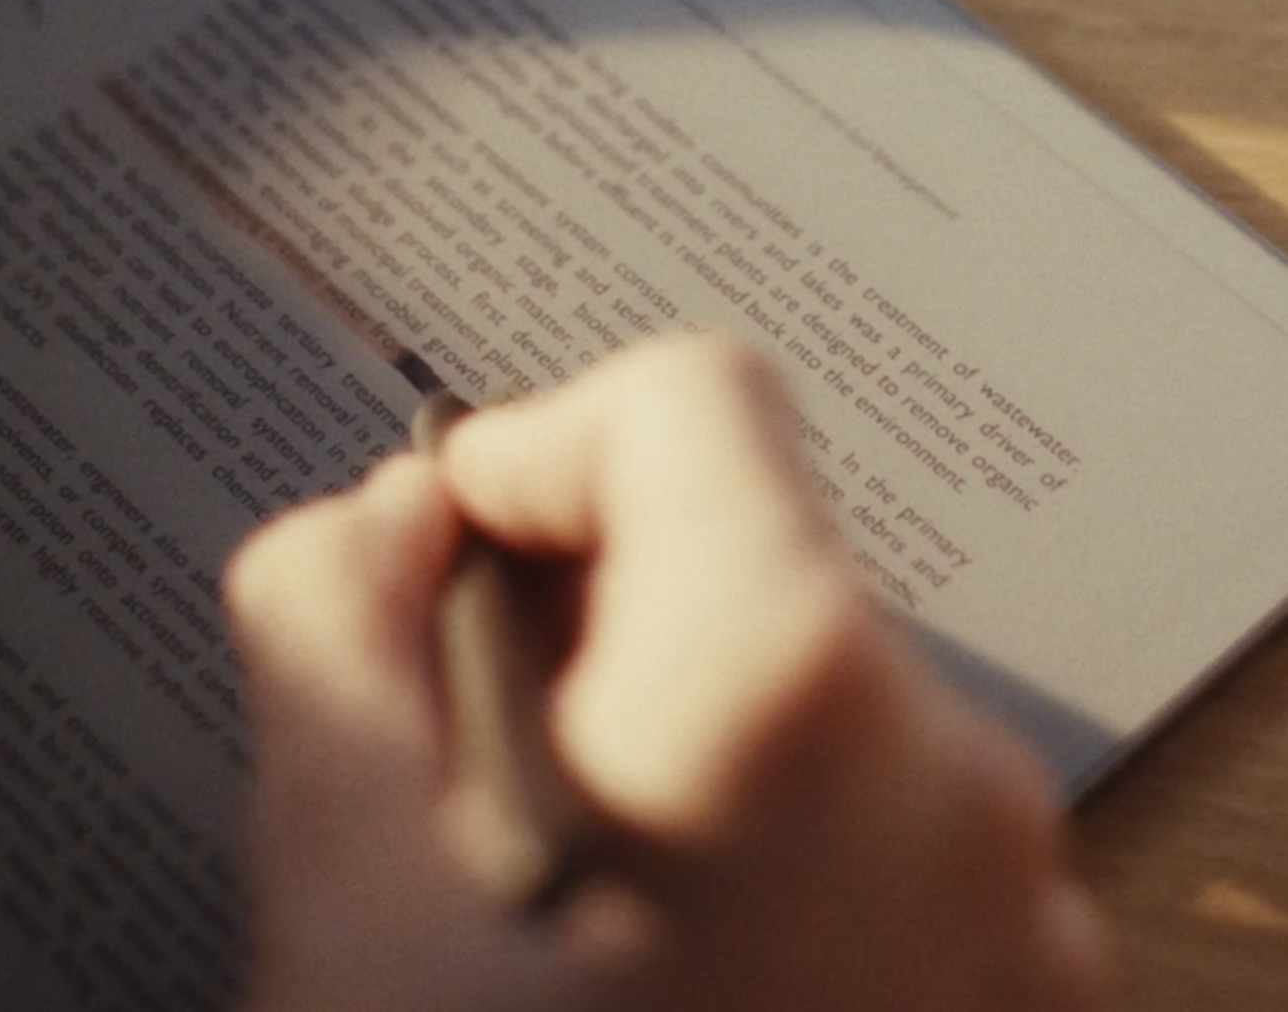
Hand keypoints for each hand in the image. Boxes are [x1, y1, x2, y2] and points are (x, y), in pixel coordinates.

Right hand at [225, 335, 1110, 1011]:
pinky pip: (867, 817)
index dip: (538, 442)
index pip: (688, 398)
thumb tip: (385, 520)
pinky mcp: (1019, 1003)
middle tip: (463, 750)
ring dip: (656, 728)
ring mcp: (1016, 909)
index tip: (451, 549)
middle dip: (585, 606)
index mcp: (790, 694)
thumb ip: (330, 619)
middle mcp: (954, 782)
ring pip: (798, 685)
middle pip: (746, 544)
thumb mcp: (334, 873)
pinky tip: (645, 964)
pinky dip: (745, 830)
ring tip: (544, 892)